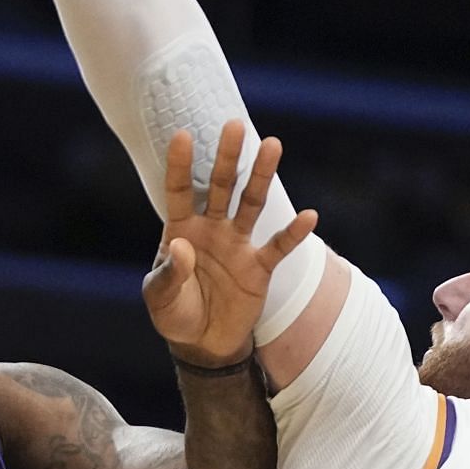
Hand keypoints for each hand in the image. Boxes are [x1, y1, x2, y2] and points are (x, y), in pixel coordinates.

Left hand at [143, 121, 320, 365]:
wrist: (203, 344)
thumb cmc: (175, 314)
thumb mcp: (160, 298)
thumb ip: (169, 273)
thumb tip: (184, 245)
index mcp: (181, 230)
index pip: (179, 191)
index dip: (180, 165)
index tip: (183, 135)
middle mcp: (212, 229)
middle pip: (221, 187)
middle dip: (228, 157)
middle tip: (235, 124)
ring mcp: (238, 245)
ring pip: (252, 204)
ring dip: (262, 177)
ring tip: (273, 145)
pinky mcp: (259, 268)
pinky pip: (279, 247)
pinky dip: (293, 233)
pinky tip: (308, 216)